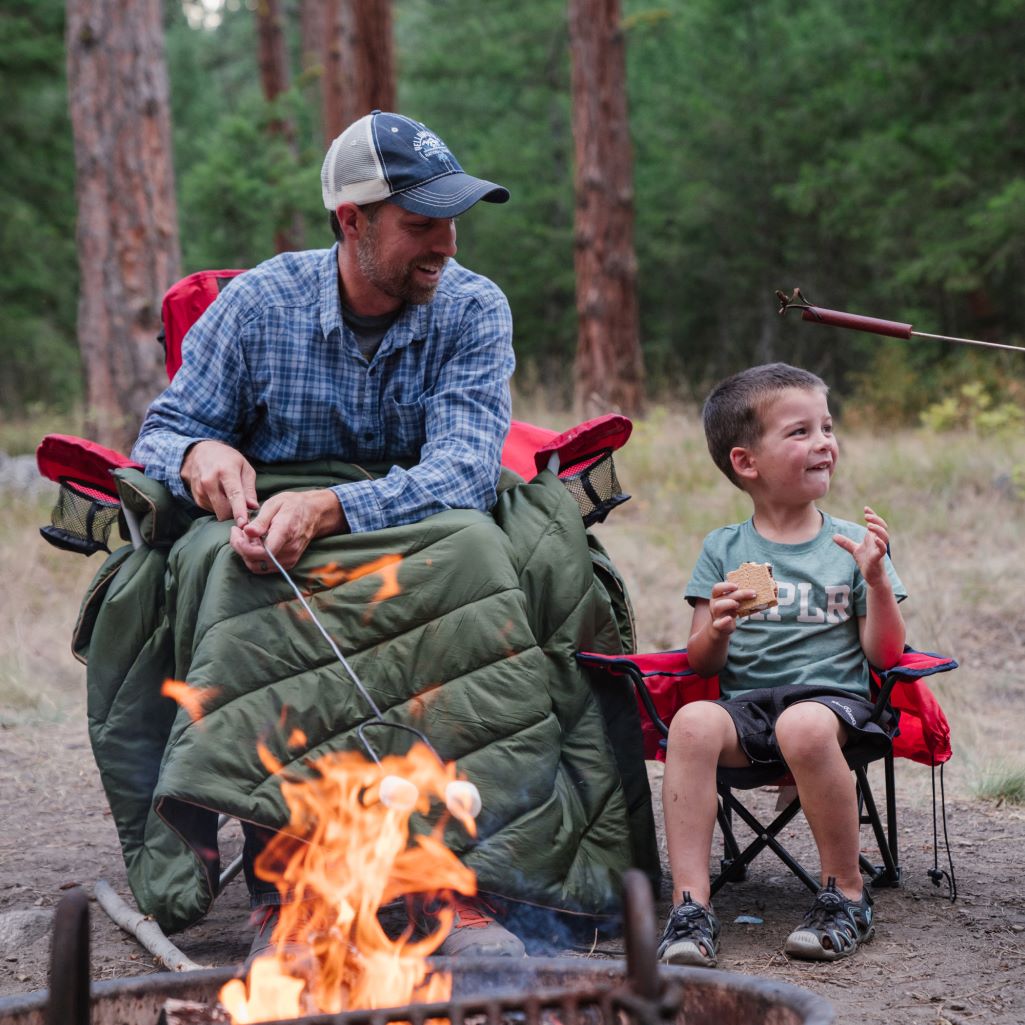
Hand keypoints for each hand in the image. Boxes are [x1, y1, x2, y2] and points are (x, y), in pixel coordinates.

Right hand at [181, 440, 258, 526]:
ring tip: (230, 495)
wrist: (200, 453)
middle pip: (224, 509)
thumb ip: (249, 489)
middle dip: (236, 514)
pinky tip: (221, 495)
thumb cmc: (227, 460)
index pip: (234, 495)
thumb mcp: (244, 468)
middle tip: (245, 509)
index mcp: (225, 471)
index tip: (243, 524)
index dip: (239, 511)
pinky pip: (213, 510)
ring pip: (219, 512)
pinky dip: (220, 507)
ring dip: (228, 510)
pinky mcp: (196, 498)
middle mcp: (209, 481)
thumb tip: (253, 507)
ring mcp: (200, 490)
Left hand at [230, 489, 346, 572]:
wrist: (314, 513)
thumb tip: (247, 531)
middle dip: (241, 548)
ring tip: (245, 536)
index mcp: (285, 532)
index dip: (244, 547)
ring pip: (258, 567)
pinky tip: (254, 543)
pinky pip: (265, 567)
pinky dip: (254, 557)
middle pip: (257, 561)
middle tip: (237, 531)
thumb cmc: (293, 505)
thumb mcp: (275, 504)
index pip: (263, 551)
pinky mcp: (288, 563)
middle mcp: (289, 550)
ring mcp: (290, 559)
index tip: (236, 531)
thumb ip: (260, 520)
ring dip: (246, 554)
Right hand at [706, 580, 757, 637]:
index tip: (737, 586)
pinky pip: (718, 623)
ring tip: (739, 605)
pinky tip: (730, 618)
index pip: (717, 588)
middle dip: (739, 594)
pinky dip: (724, 621)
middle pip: (723, 596)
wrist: (721, 628)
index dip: (726, 586)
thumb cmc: (729, 611)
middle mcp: (714, 604)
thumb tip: (754, 589)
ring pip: (718, 606)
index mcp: (717, 597)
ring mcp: (716, 615)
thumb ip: (738, 595)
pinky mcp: (718, 625)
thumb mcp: (732, 602)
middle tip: (753, 593)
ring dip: (730, 603)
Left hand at [833, 505, 889, 586]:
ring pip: (885, 536)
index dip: (873, 515)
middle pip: (882, 527)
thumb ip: (846, 543)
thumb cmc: (866, 562)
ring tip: (868, 524)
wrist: (872, 576)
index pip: (876, 523)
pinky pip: (882, 549)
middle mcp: (878, 542)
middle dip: (876, 519)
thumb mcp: (854, 550)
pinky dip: (880, 543)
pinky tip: (874, 538)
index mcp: (873, 538)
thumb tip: (834, 536)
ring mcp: (879, 549)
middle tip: (866, 515)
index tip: (865, 508)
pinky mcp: (878, 558)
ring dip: (878, 529)